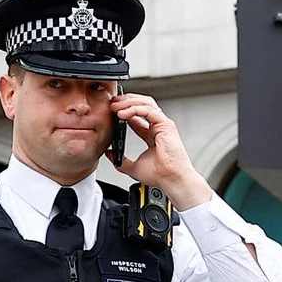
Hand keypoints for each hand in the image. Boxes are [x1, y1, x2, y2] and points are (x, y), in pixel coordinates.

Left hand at [109, 94, 214, 209]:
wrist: (172, 180)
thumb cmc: (161, 175)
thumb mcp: (133, 167)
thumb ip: (121, 160)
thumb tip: (110, 154)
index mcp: (152, 135)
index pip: (137, 116)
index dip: (123, 111)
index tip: (111, 112)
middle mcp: (158, 127)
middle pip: (141, 105)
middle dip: (125, 102)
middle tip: (112, 104)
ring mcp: (163, 125)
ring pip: (145, 103)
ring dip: (128, 102)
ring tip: (115, 106)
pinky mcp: (165, 125)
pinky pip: (148, 110)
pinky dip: (134, 109)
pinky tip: (123, 114)